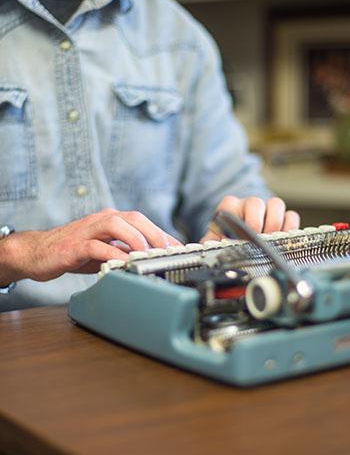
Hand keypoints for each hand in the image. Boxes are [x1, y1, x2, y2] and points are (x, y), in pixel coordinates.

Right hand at [0, 208, 181, 284]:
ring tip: (149, 254)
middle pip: (133, 218)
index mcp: (112, 220)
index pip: (143, 222)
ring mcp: (88, 230)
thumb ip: (126, 252)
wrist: (38, 253)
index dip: (162, 234)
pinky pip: (96, 246)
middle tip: (169, 251)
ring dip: (135, 239)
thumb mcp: (107, 251)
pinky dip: (111, 253)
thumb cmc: (76, 252)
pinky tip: (123, 263)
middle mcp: (102, 220)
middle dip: (154, 233)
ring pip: (116, 225)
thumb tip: (153, 261)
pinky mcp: (74, 245)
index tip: (179, 248)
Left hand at [201, 196, 299, 241]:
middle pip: (256, 202)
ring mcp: (267, 209)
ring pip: (276, 204)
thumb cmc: (226, 240)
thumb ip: (209, 244)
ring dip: (274, 223)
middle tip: (256, 239)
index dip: (236, 219)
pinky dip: (290, 228)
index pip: (230, 203)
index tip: (237, 236)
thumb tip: (204, 249)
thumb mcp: (214, 242)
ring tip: (270, 240)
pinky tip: (283, 241)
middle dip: (257, 222)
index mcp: (229, 208)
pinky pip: (291, 216)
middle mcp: (248, 205)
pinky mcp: (283, 217)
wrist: (239, 240)